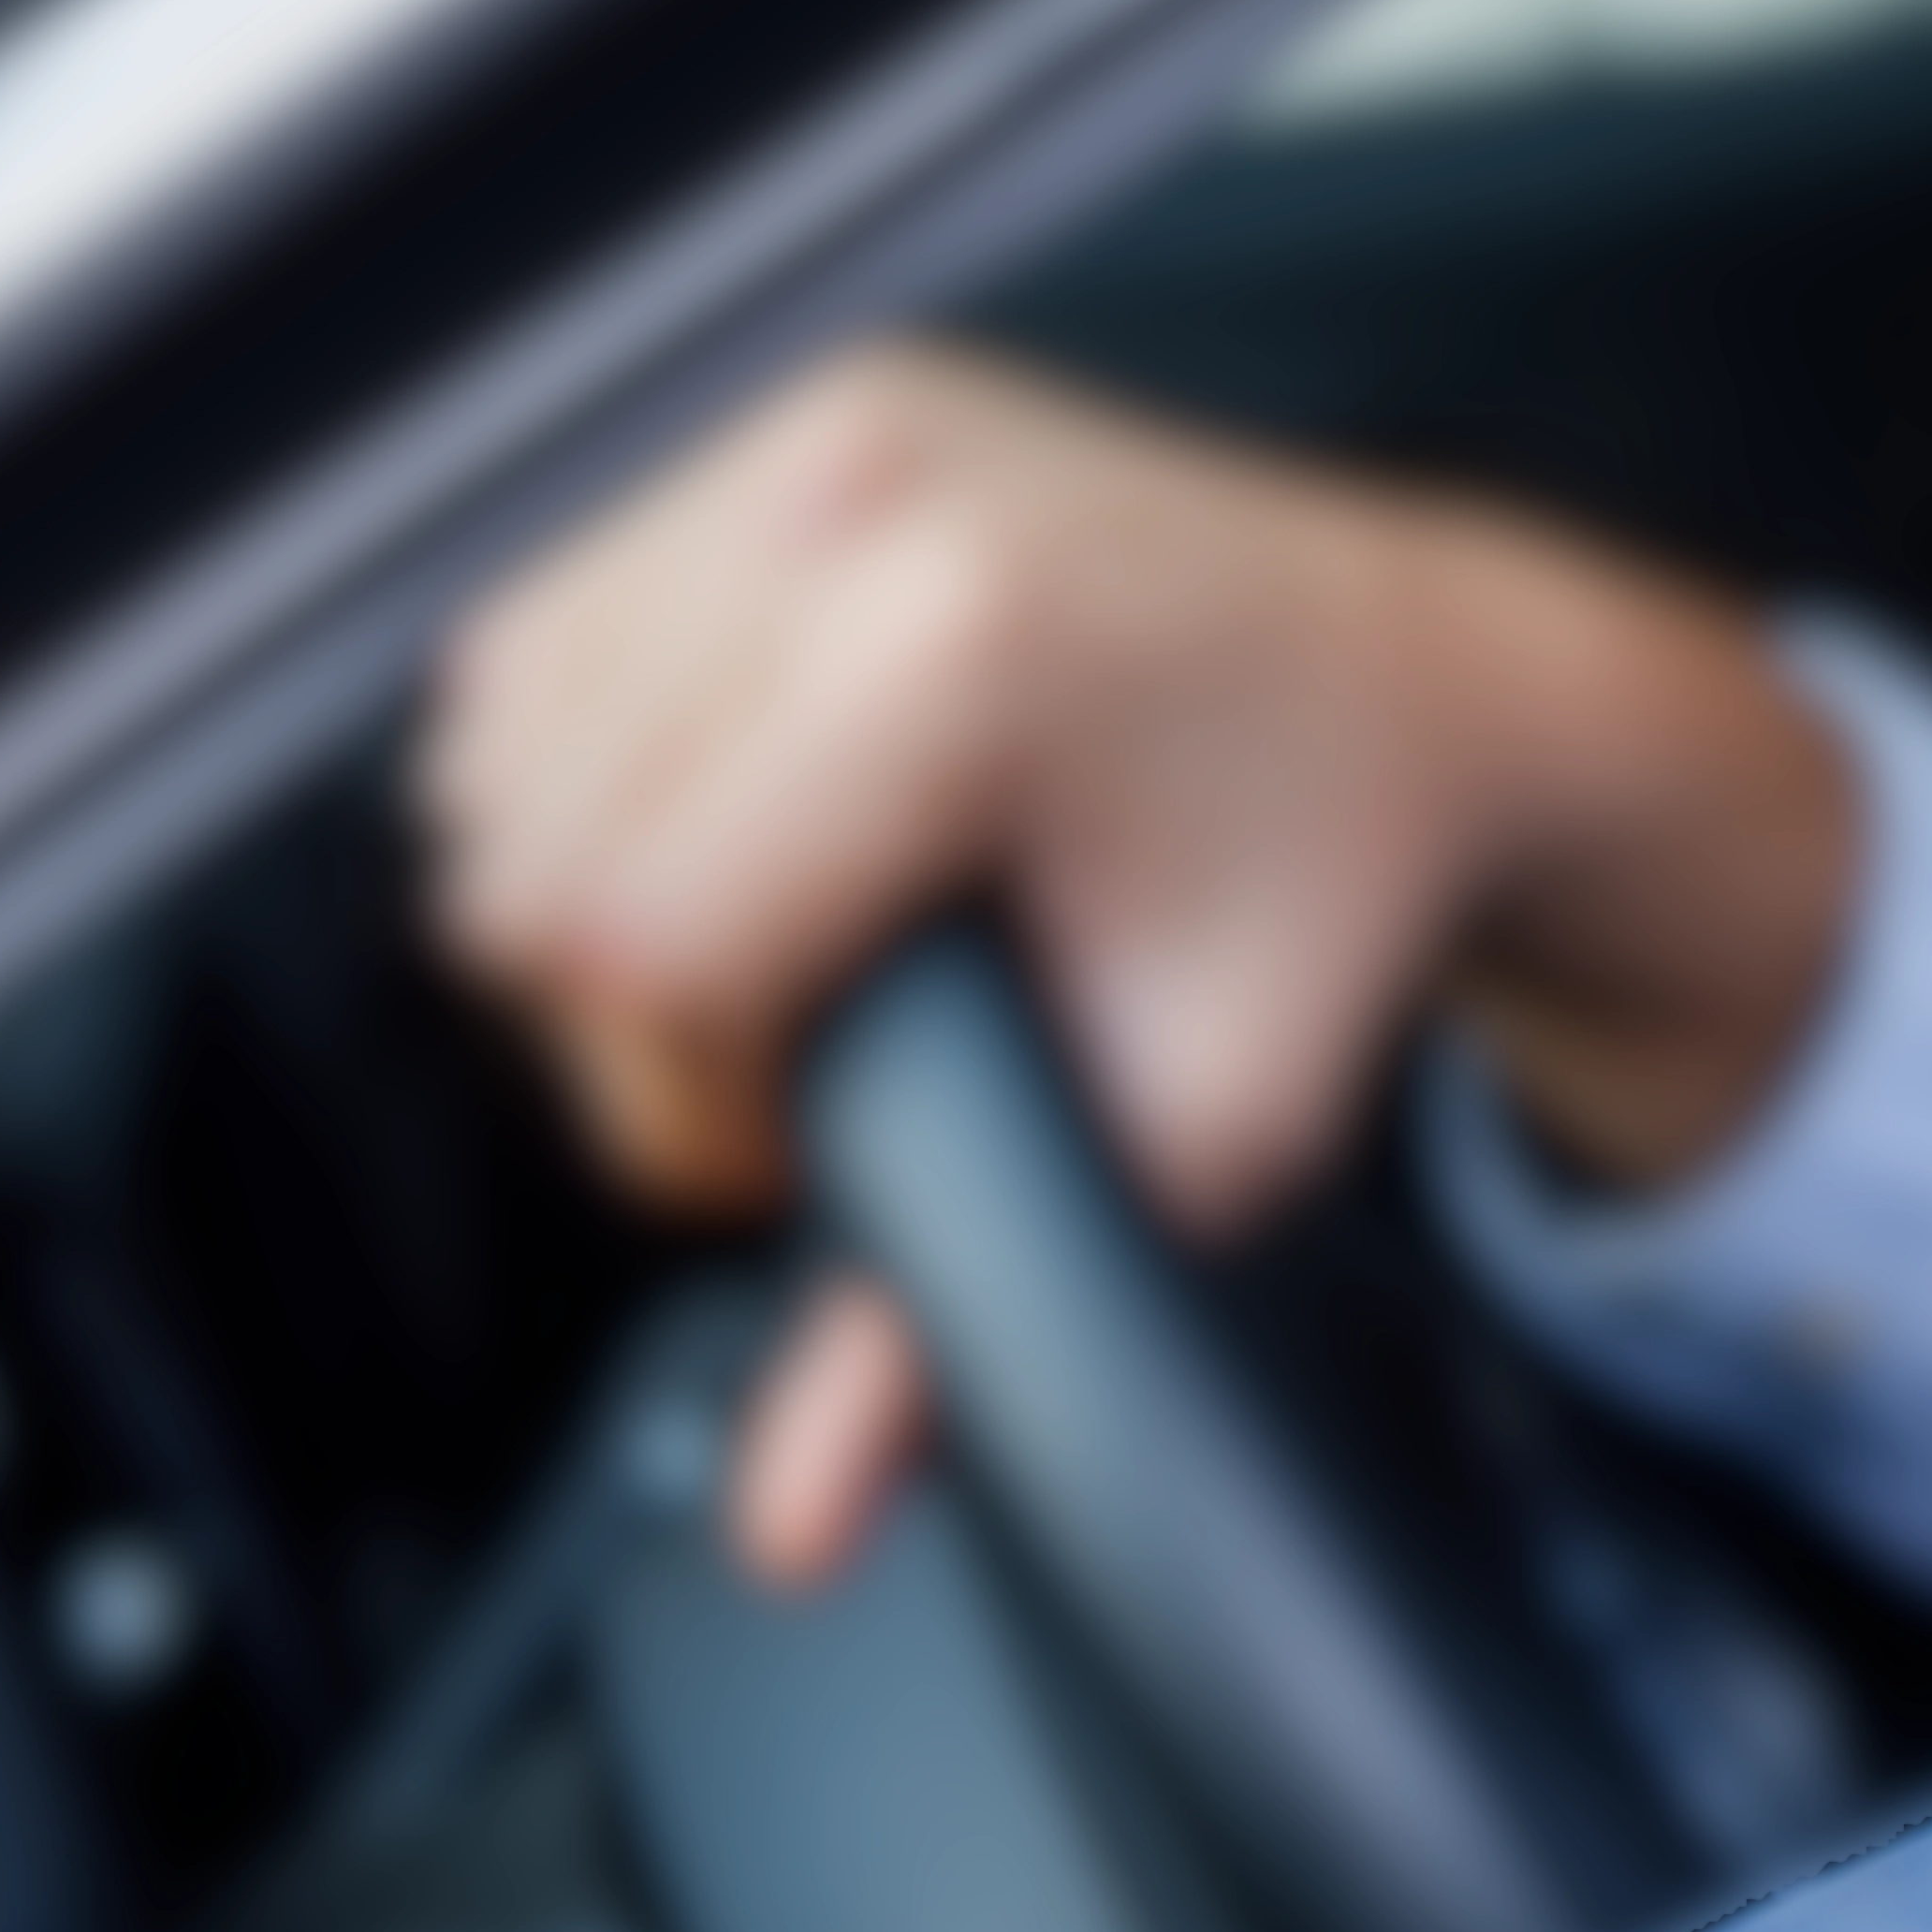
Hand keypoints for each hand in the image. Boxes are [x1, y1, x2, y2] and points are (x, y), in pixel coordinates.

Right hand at [416, 347, 1861, 1586]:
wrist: (1438, 686)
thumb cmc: (1326, 887)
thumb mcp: (1185, 1138)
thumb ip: (958, 1338)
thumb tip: (792, 1523)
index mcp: (956, 651)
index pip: (622, 944)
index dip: (698, 1097)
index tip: (824, 1121)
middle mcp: (859, 500)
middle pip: (526, 856)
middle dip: (650, 1002)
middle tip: (830, 1029)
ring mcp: (802, 427)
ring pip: (492, 746)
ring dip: (611, 871)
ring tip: (807, 913)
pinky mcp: (767, 408)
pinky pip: (534, 634)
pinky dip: (606, 753)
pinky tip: (768, 802)